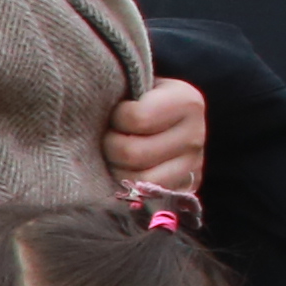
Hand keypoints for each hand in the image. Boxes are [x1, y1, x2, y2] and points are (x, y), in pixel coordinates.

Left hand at [103, 75, 208, 201]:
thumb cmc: (136, 100)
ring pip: (137, 180)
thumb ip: (121, 92)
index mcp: (187, 102)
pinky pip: (146, 199)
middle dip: (110, 146)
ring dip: (115, 169)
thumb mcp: (135, 86)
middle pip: (133, 153)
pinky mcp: (183, 191)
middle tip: (107, 138)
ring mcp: (193, 167)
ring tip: (113, 156)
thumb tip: (89, 101)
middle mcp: (196, 136)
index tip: (115, 113)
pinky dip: (126, 189)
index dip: (116, 117)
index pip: (137, 118)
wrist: (160, 123)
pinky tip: (122, 173)